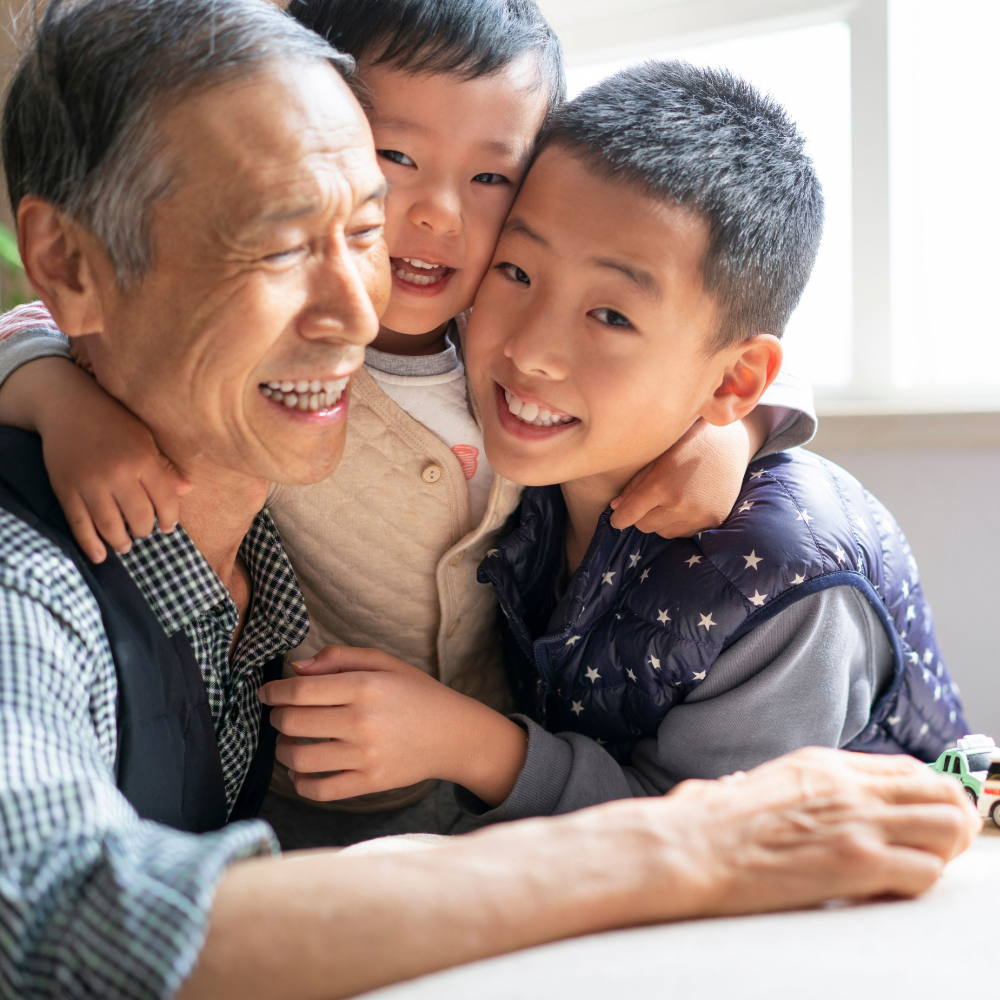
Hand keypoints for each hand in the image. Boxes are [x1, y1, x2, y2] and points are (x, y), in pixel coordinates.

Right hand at [0, 357, 190, 561]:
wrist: (67, 404)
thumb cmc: (113, 421)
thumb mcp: (145, 437)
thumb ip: (164, 466)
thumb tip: (187, 489)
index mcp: (143, 459)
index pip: (165, 501)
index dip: (170, 519)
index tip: (169, 527)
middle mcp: (118, 473)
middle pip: (139, 518)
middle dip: (144, 530)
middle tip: (143, 532)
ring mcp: (90, 483)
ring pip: (111, 526)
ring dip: (121, 542)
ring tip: (125, 545)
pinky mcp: (66, 488)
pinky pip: (80, 524)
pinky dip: (90, 544)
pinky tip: (100, 556)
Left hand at [260, 646, 527, 805]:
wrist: (453, 734)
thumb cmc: (416, 693)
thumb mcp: (385, 663)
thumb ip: (340, 658)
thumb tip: (296, 669)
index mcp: (365, 687)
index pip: (302, 691)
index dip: (275, 692)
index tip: (267, 693)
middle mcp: (363, 722)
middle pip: (294, 723)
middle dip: (277, 718)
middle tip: (279, 715)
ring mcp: (366, 755)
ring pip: (299, 758)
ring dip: (282, 750)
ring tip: (287, 742)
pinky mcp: (369, 782)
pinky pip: (319, 789)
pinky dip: (300, 781)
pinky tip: (301, 769)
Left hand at [609, 410, 769, 537]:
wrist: (730, 443)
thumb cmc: (687, 443)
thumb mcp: (657, 458)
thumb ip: (635, 484)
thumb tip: (616, 507)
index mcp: (661, 486)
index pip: (629, 515)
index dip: (618, 519)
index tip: (616, 519)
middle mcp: (680, 505)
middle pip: (644, 527)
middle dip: (639, 517)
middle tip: (645, 503)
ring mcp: (699, 516)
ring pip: (664, 533)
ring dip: (660, 522)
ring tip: (669, 501)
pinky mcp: (714, 521)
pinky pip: (686, 533)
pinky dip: (680, 524)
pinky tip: (685, 506)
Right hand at [623, 746, 979, 921]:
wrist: (689, 846)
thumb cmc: (704, 824)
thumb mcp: (750, 784)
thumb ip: (772, 787)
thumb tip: (739, 790)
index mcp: (822, 764)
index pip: (909, 769)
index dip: (928, 797)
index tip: (923, 821)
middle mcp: (848, 785)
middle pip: (941, 791)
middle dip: (951, 823)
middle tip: (932, 851)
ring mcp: (856, 821)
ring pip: (948, 827)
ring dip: (941, 854)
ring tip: (911, 873)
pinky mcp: (857, 860)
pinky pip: (924, 872)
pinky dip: (916, 887)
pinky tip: (882, 893)